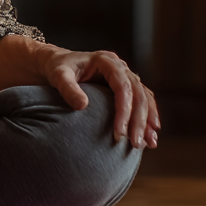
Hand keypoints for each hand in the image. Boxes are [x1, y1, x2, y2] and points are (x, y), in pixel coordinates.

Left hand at [42, 47, 159, 148]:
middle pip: (138, 94)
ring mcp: (124, 76)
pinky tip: (150, 135)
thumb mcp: (58, 76)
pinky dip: (147, 117)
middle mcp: (119, 67)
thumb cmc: (57, 68)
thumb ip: (68, 88)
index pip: (122, 87)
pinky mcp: (125, 86)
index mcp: (106, 61)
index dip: (124, 110)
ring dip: (148, 121)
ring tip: (150, 143)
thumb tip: (82, 106)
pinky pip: (142, 101)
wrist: (55, 63)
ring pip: (144, 98)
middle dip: (139, 120)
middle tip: (135, 144)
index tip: (119, 132)